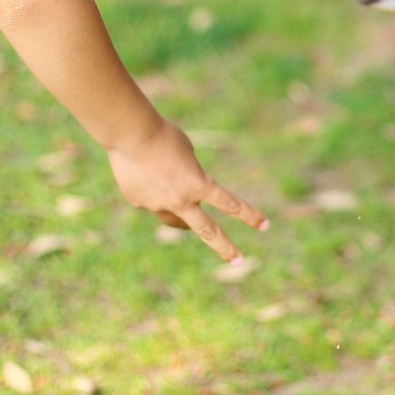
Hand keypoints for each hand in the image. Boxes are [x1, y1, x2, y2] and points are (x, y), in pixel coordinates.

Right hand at [106, 119, 265, 260]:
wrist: (129, 134)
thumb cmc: (163, 135)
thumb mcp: (188, 153)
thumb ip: (191, 177)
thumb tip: (184, 197)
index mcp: (199, 184)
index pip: (230, 204)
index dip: (249, 215)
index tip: (265, 226)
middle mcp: (181, 200)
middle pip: (207, 231)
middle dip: (225, 247)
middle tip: (238, 260)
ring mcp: (158, 205)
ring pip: (175, 219)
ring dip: (183, 217)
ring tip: (185, 211)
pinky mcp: (138, 202)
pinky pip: (150, 201)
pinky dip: (151, 190)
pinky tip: (143, 173)